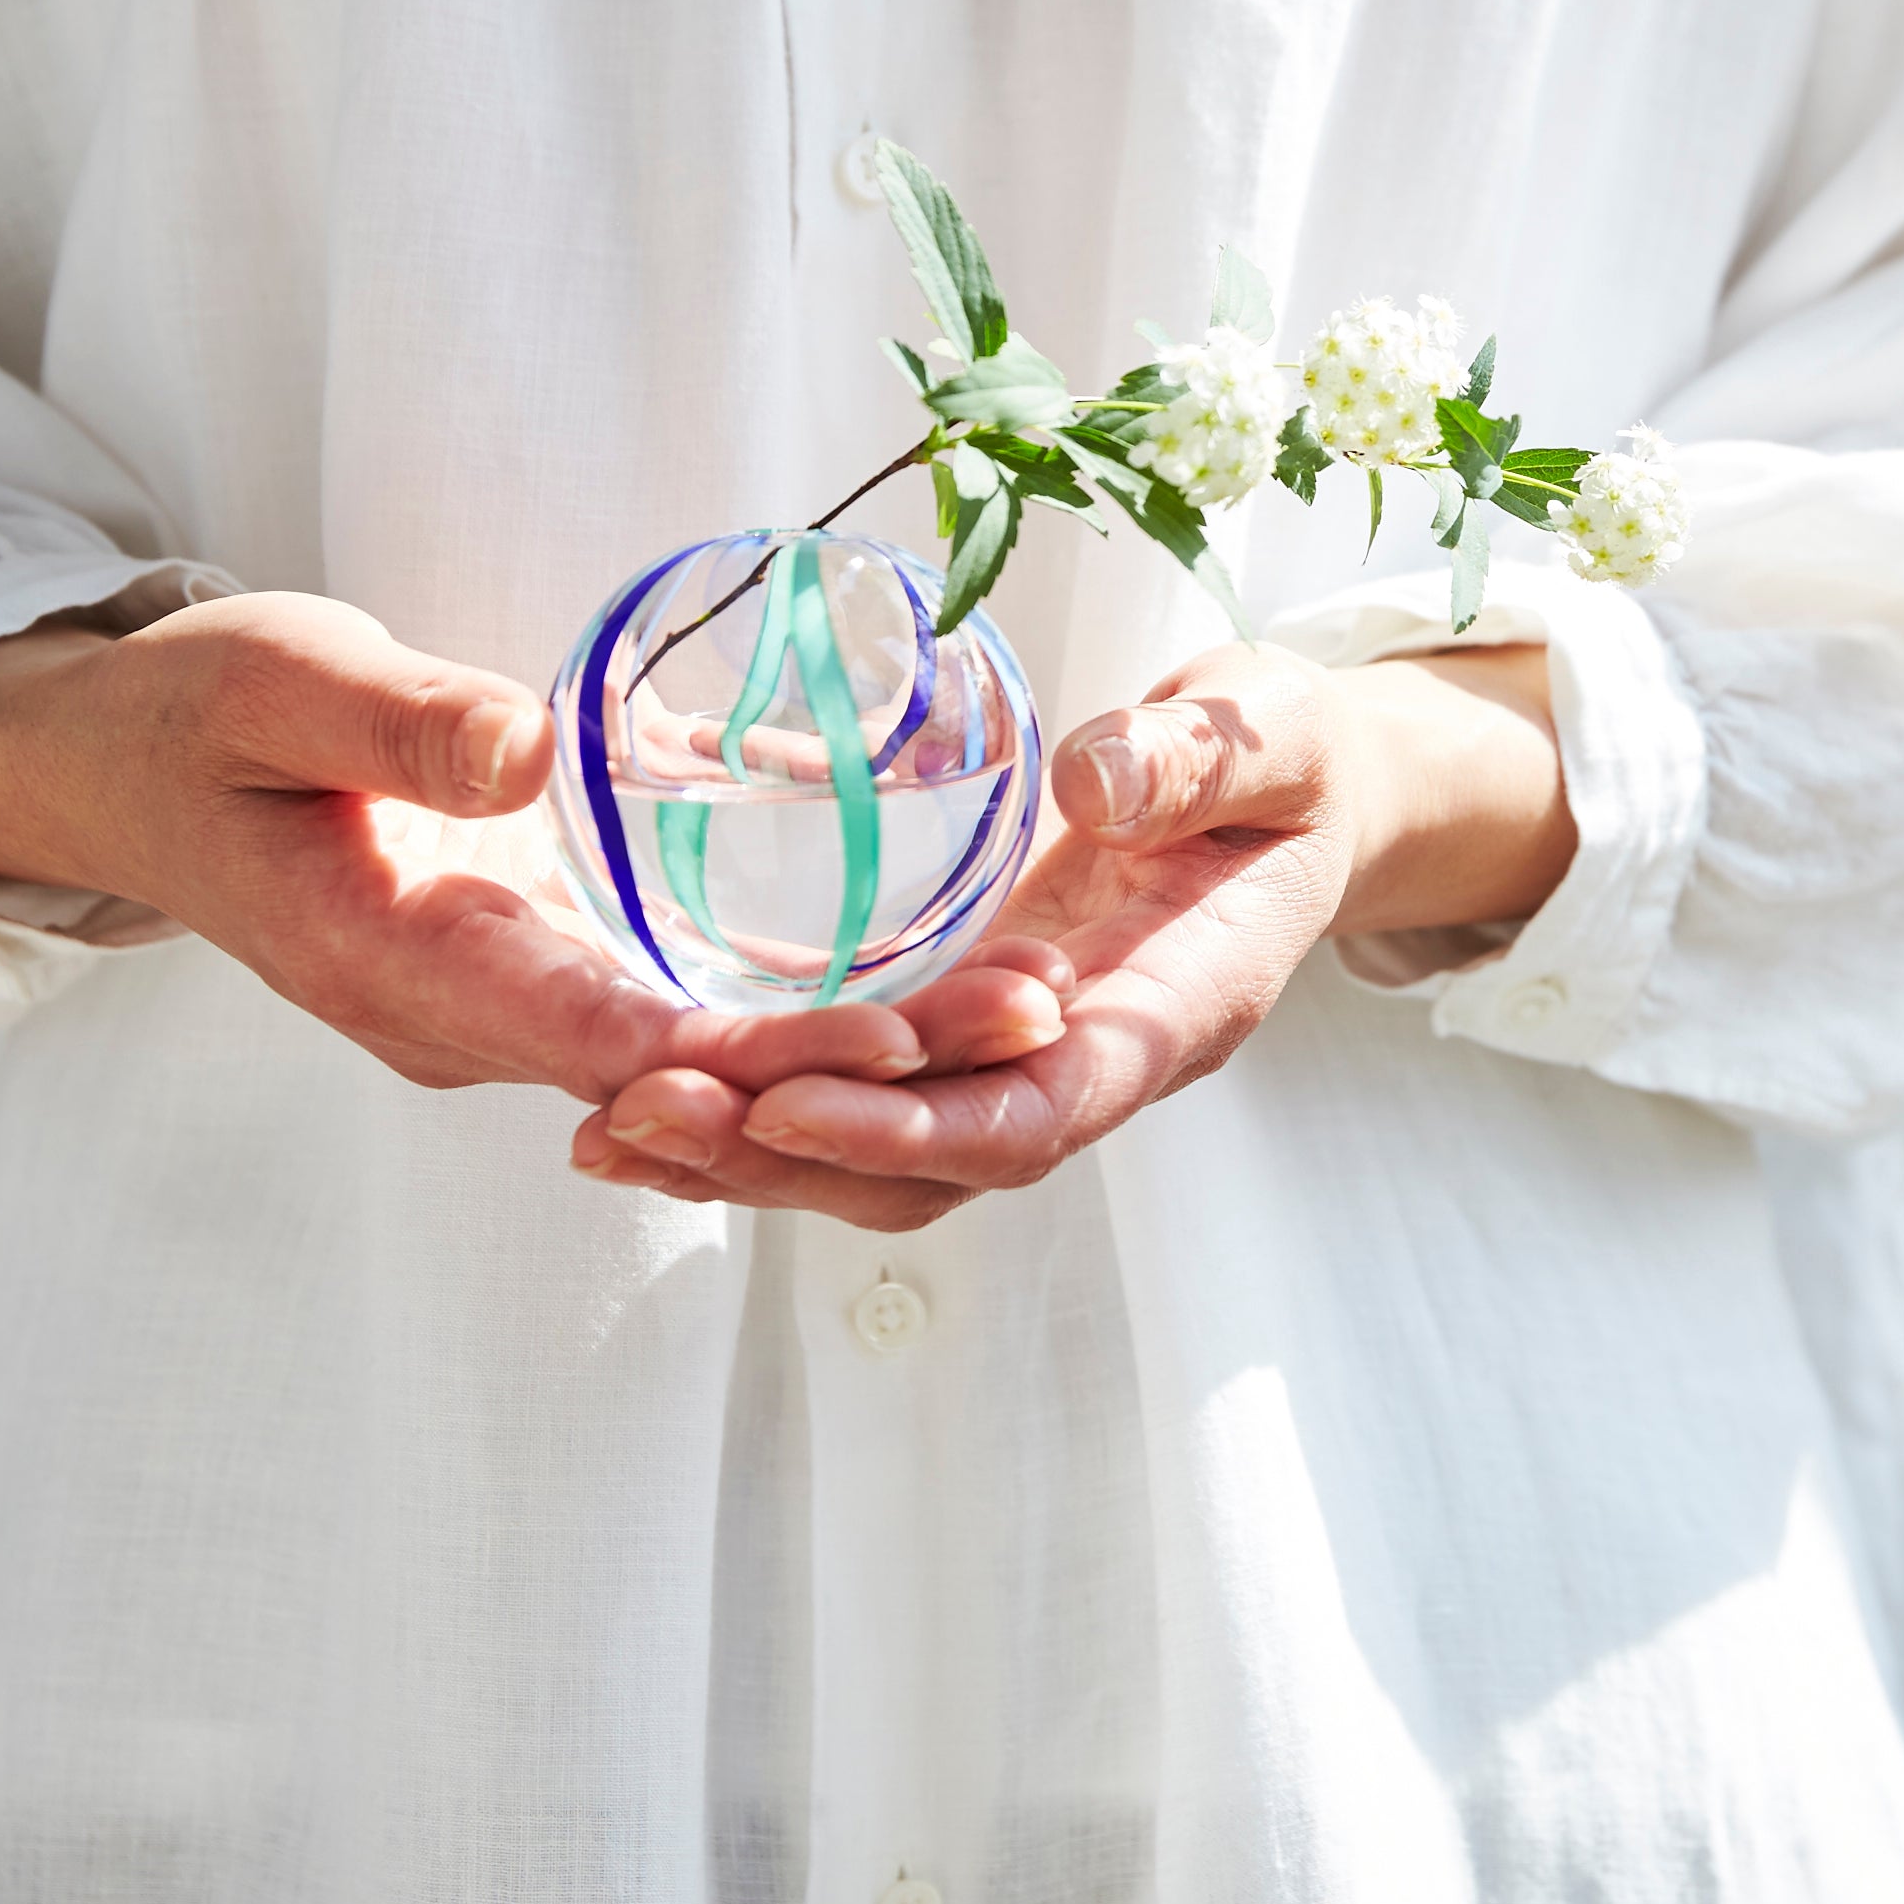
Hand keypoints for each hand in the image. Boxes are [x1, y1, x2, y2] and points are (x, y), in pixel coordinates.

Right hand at [0, 592, 1067, 1107]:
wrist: (133, 778)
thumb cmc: (196, 718)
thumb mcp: (275, 683)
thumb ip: (401, 723)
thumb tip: (533, 753)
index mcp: (399, 964)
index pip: (598, 1036)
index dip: (749, 1048)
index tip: (886, 1041)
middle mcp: (468, 1021)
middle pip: (687, 1074)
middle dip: (857, 1062)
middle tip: (1030, 1016)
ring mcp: (509, 1010)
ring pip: (703, 1062)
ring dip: (856, 1049)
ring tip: (1025, 1009)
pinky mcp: (540, 974)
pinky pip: (684, 1017)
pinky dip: (802, 1010)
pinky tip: (934, 981)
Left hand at [567, 637, 1573, 1230]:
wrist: (1298, 799)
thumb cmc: (1290, 763)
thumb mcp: (1270, 738)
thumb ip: (1193, 763)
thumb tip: (1091, 781)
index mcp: (1174, 1013)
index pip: (1036, 1114)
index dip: (910, 1125)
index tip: (784, 1107)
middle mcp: (1089, 1063)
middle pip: (930, 1166)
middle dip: (784, 1159)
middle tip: (636, 1116)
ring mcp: (1024, 1056)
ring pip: (881, 1152)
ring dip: (746, 1154)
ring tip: (605, 1130)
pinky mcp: (969, 1025)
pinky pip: (861, 1091)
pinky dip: (757, 1105)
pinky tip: (641, 1087)